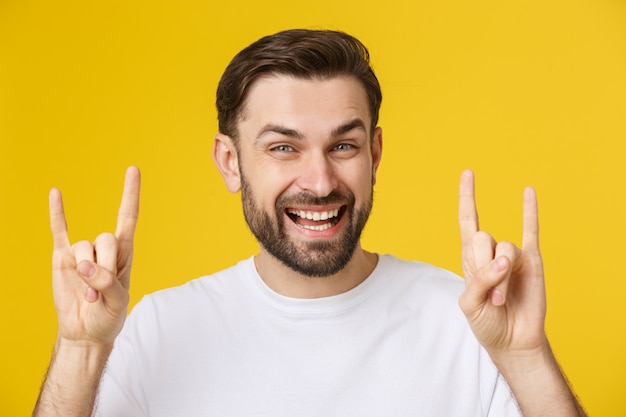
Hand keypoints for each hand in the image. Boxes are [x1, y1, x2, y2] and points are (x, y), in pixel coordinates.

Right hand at [49, 167, 140, 345]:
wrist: (86, 332)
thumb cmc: (108, 316)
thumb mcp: (118, 303)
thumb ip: (107, 283)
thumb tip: (86, 265)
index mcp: (124, 253)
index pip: (128, 217)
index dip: (130, 194)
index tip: (133, 170)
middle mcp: (104, 248)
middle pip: (105, 238)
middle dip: (104, 265)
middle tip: (101, 290)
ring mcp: (82, 252)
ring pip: (83, 247)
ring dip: (85, 272)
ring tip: (89, 295)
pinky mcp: (63, 259)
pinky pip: (59, 232)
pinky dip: (57, 213)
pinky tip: (55, 193)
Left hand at [458, 169, 546, 357]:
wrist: (512, 341)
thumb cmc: (487, 322)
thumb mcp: (470, 304)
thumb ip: (479, 280)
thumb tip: (502, 261)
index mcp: (471, 258)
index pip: (467, 220)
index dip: (466, 197)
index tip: (467, 172)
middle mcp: (491, 252)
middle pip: (482, 237)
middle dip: (483, 265)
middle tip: (488, 292)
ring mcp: (512, 256)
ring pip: (505, 248)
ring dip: (500, 278)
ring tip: (499, 299)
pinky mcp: (532, 262)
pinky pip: (531, 232)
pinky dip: (530, 212)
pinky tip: (527, 192)